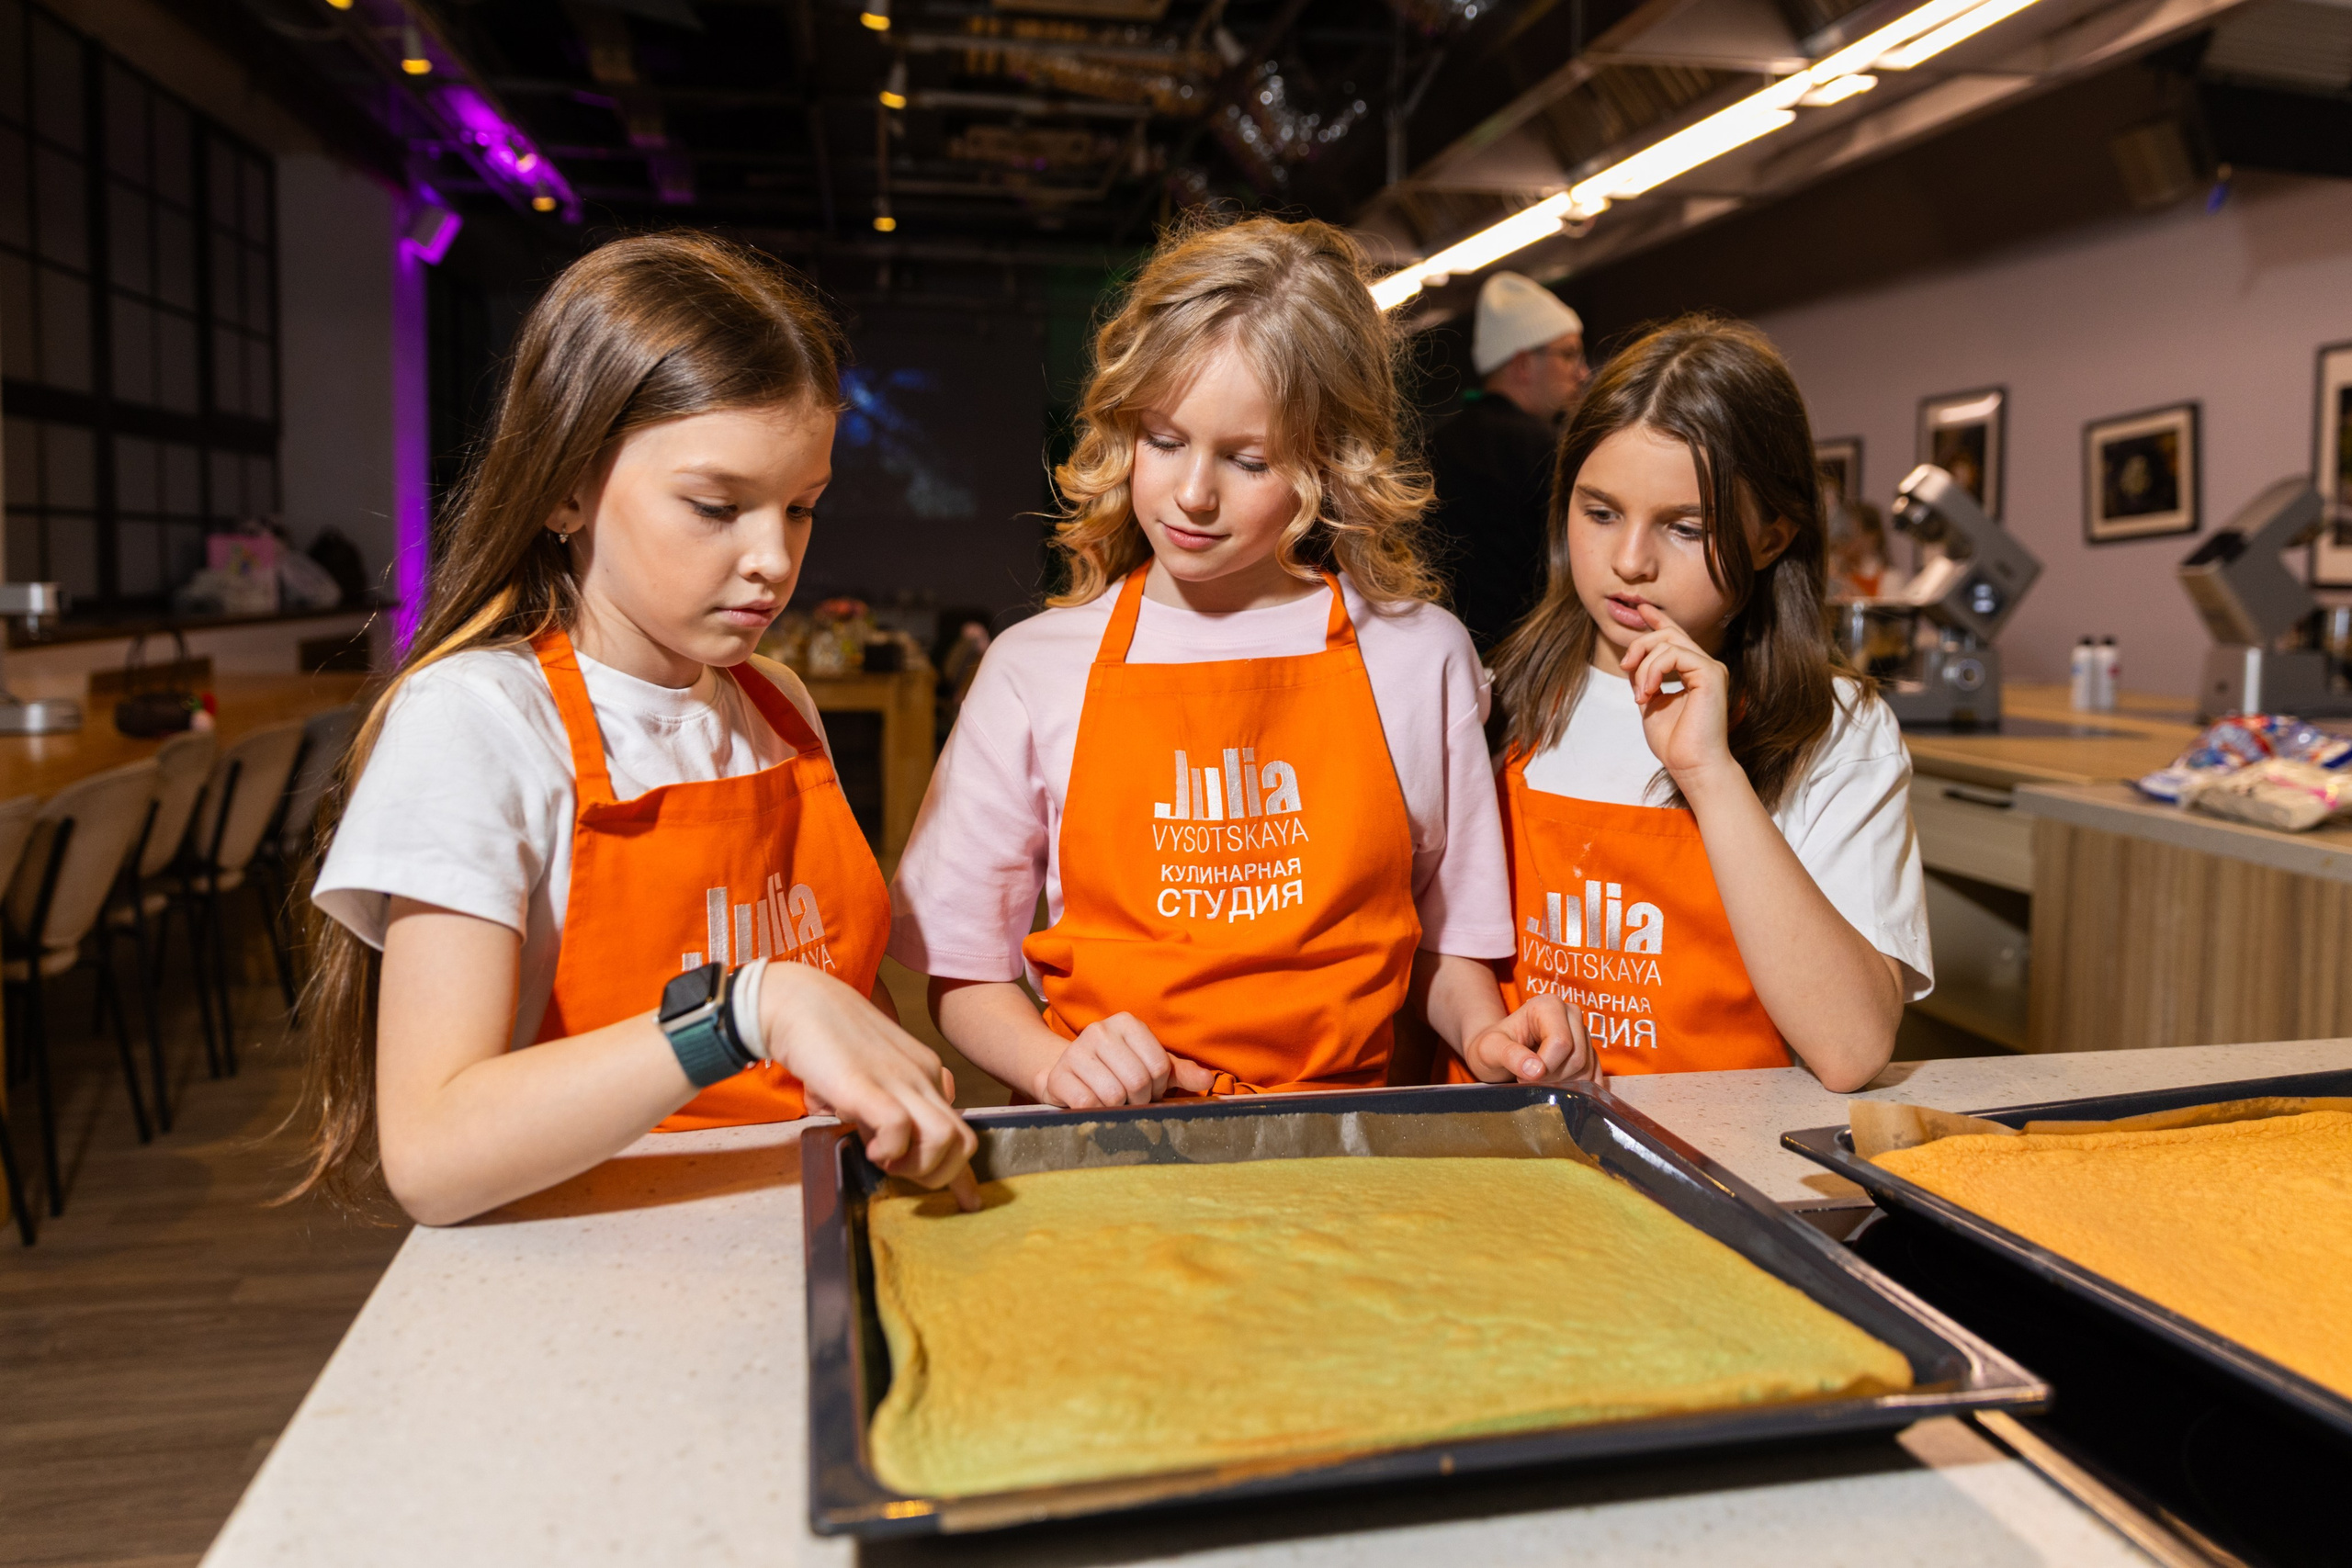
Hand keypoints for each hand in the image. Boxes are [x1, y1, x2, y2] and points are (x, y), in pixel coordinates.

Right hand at [760, 962, 975, 1191]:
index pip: (962, 1128)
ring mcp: (898, 1080)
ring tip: (884, 1161)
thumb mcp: (872, 1072)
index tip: (967, 1200)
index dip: (964, 1173)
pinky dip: (889, 1151)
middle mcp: (922, 1077)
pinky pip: (900, 1129)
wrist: (798, 1000)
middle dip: (940, 1174)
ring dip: (918, 1166)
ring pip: (945, 1139)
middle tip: (900, 1173)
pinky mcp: (866, 1085)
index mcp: (925, 1073)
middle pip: (963, 1141)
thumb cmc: (828, 1039)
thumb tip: (889, 1142)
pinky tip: (868, 1147)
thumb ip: (887, 1102)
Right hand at [1038, 1012, 1217, 1108]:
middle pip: (1137, 1081)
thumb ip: (1180, 1072)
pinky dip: (1096, 1112)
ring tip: (1113, 1101)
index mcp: (1127, 1022)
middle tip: (1131, 1099)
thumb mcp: (1151, 1067)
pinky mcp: (1058, 1075)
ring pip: (1113, 1095)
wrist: (1068, 1074)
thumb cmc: (1118, 1070)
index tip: (1149, 1088)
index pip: (1159, 1065)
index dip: (1158, 1087)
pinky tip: (1093, 1104)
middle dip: (1140, 1099)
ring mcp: (1075, 1051)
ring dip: (1118, 1108)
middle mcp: (1099, 1030)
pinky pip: (1087, 1103)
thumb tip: (1207, 1080)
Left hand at [1460, 995, 1594, 1085]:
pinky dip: (1576, 1089)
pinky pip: (1594, 1078)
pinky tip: (1555, 1089)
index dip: (1544, 1067)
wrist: (1497, 1053)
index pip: (1561, 1043)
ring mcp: (1583, 1034)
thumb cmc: (1491, 1048)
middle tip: (1527, 1080)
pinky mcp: (1590, 1053)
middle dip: (1552, 1078)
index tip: (1521, 1075)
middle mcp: (1571, 1014)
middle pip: (1577, 1057)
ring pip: (1586, 1070)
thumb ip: (1509, 1056)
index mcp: (1549, 1005)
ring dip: (1562, 1086)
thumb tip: (1536, 1070)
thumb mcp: (1489, 1050)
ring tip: (1537, 1082)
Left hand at [1620, 604, 1734, 785]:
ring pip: (1667, 642)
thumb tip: (1633, 661)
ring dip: (1643, 667)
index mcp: (1694, 672)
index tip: (1640, 609)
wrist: (1691, 766)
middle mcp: (1705, 666)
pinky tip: (1648, 693)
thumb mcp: (1651, 704)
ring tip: (1640, 695)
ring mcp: (1711, 669)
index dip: (1658, 620)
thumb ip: (1645, 680)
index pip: (1676, 637)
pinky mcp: (1711, 674)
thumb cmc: (1675, 743)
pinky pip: (1674, 654)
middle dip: (1639, 645)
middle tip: (1625, 667)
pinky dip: (1653, 670)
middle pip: (1668, 633)